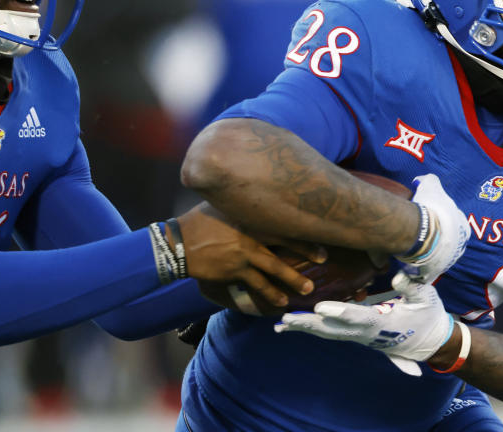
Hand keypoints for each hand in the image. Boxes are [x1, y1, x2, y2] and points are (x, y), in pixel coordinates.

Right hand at [176, 202, 318, 307]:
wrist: (179, 242)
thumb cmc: (197, 221)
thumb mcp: (219, 206)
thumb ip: (237, 205)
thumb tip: (249, 201)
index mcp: (248, 216)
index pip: (280, 221)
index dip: (300, 228)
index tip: (317, 232)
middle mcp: (250, 234)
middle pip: (284, 242)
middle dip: (305, 252)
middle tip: (323, 260)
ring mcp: (243, 254)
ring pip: (275, 268)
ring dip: (292, 279)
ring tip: (307, 289)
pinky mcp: (235, 270)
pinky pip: (256, 285)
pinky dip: (270, 294)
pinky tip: (280, 302)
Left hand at [275, 274, 452, 375]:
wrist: (429, 340)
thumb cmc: (427, 315)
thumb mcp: (426, 298)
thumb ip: (412, 288)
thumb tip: (398, 278)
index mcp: (382, 324)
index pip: (357, 317)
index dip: (339, 311)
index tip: (321, 307)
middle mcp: (365, 333)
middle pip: (333, 330)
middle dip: (309, 324)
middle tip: (286, 319)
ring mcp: (358, 336)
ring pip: (327, 332)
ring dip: (304, 327)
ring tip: (280, 325)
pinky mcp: (354, 334)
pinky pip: (328, 332)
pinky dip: (309, 328)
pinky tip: (290, 326)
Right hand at [395, 174, 469, 284]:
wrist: (423, 233)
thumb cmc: (431, 209)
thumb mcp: (432, 187)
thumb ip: (430, 180)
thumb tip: (421, 179)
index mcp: (463, 229)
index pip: (453, 225)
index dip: (441, 220)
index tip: (429, 218)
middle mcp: (458, 248)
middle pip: (445, 243)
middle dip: (434, 239)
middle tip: (419, 233)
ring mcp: (446, 262)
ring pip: (435, 258)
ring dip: (425, 253)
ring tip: (411, 247)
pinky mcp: (433, 273)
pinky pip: (423, 271)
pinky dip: (416, 268)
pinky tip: (406, 263)